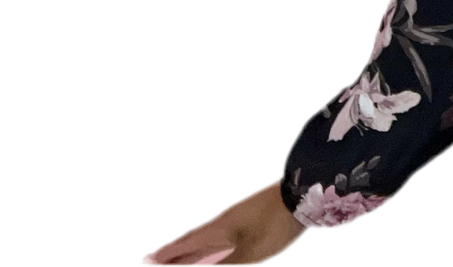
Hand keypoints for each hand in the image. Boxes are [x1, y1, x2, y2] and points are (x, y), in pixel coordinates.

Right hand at [146, 182, 305, 263]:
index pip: (188, 244)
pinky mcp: (251, 217)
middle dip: (174, 253)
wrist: (303, 193)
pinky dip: (211, 244)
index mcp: (221, 229)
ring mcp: (238, 218)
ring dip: (191, 249)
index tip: (148, 259)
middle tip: (155, 260)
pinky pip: (222, 234)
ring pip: (208, 238)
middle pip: (194, 241)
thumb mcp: (250, 252)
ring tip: (178, 258)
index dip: (169, 254)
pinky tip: (214, 249)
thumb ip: (224, 263)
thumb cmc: (276, 224)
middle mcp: (225, 222)